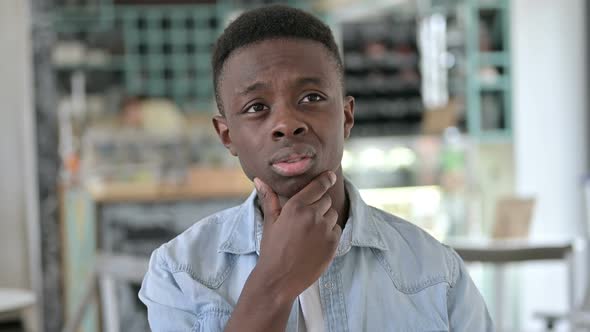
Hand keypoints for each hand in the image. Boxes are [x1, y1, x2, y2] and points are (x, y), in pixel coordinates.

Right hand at [253, 171, 341, 299]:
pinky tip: (315, 243)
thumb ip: (269, 199)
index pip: (318, 186)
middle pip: (326, 200)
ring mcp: (324, 230)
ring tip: (310, 233)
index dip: (326, 179)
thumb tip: (259, 179)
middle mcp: (312, 215)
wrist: (279, 279)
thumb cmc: (272, 249)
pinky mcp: (333, 243)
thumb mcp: (270, 222)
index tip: (331, 176)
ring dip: (325, 219)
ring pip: (333, 215)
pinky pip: (337, 230)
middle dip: (319, 205)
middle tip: (307, 218)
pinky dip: (329, 233)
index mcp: (296, 207)